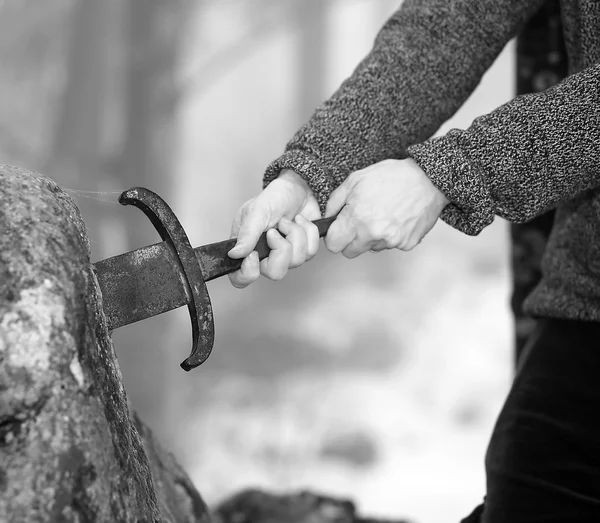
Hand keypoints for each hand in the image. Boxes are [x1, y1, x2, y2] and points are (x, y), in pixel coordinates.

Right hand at [228, 170, 320, 287]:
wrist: (298, 186)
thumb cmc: (274, 197)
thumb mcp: (257, 210)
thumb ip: (247, 233)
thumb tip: (235, 254)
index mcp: (246, 248)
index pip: (240, 277)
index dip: (248, 273)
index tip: (254, 255)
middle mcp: (265, 255)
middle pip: (275, 273)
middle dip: (281, 249)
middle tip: (276, 231)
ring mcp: (286, 254)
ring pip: (296, 261)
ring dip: (295, 235)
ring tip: (288, 220)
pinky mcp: (304, 249)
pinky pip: (310, 252)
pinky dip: (308, 233)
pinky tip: (300, 221)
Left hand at [324, 158, 449, 257]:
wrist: (428, 179)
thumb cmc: (393, 177)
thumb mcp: (355, 180)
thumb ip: (335, 201)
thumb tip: (327, 217)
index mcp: (356, 218)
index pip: (333, 245)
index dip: (334, 236)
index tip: (340, 229)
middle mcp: (372, 234)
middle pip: (349, 252)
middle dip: (351, 240)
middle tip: (360, 222)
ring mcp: (390, 241)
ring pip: (370, 249)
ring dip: (372, 237)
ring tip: (382, 215)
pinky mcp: (406, 244)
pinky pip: (390, 246)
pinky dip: (390, 235)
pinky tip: (396, 218)